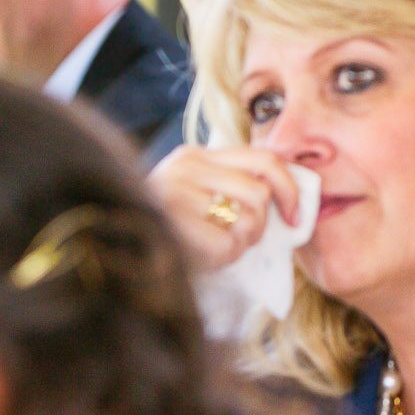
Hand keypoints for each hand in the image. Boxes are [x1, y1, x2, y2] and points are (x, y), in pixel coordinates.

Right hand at [149, 145, 300, 272]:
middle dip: (261, 223)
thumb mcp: (196, 193)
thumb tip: (287, 196)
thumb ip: (231, 183)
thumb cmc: (167, 227)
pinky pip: (228, 245)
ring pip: (248, 219)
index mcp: (192, 156)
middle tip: (244, 238)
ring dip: (242, 241)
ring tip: (217, 247)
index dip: (288, 187)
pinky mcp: (176, 226)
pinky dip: (224, 259)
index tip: (294, 214)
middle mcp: (183, 168)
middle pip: (259, 192)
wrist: (120, 251)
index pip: (262, 158)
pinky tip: (203, 258)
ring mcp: (177, 196)